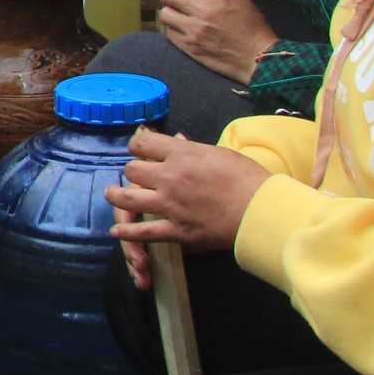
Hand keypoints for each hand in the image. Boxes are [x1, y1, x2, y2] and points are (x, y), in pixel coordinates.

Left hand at [104, 127, 271, 257]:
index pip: (143, 143)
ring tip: (112, 194)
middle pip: (132, 170)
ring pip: (127, 198)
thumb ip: (193, 149)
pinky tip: (117, 232)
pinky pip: (143, 232)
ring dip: (116, 196)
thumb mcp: (221, 153)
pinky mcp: (177, 231)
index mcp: (182, 154)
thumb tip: (177, 141)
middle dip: (132, 171)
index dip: (137, 145)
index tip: (138, 149)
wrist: (261, 210)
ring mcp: (170, 205)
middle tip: (136, 175)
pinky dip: (127, 233)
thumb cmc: (249, 179)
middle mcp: (170, 177)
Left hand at [157, 0, 280, 84]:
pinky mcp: (189, 47)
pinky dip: (174, 29)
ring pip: (164, 13)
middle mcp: (202, 11)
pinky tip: (184, 29)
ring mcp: (194, 31)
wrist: (257, 57)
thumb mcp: (239, 0)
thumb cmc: (252, 27)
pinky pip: (169, 32)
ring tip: (180, 15)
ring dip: (171, 12)